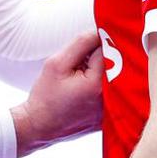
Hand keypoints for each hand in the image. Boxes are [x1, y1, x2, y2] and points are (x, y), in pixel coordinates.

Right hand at [12, 33, 103, 155]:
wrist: (40, 127)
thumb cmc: (46, 95)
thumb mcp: (56, 63)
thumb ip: (81, 43)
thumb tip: (100, 31)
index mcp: (98, 84)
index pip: (108, 49)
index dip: (95, 43)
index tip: (83, 51)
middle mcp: (110, 98)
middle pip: (116, 62)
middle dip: (101, 56)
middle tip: (81, 65)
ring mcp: (112, 109)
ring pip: (115, 75)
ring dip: (103, 71)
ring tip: (81, 79)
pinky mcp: (111, 114)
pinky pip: (114, 90)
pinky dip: (104, 85)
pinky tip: (86, 90)